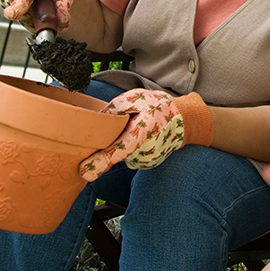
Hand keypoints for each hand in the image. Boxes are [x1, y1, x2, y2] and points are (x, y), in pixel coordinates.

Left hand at [79, 90, 214, 180]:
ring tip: (142, 128)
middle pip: (116, 151)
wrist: (185, 120)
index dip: (99, 162)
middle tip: (132, 122)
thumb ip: (115, 108)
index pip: (116, 151)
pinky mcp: (148, 164)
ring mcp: (147, 160)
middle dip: (115, 139)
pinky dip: (134, 147)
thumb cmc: (160, 107)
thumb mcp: (136, 98)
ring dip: (126, 143)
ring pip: (123, 154)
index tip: (84, 172)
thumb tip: (96, 119)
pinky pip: (132, 156)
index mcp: (141, 134)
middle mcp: (144, 152)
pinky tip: (146, 136)